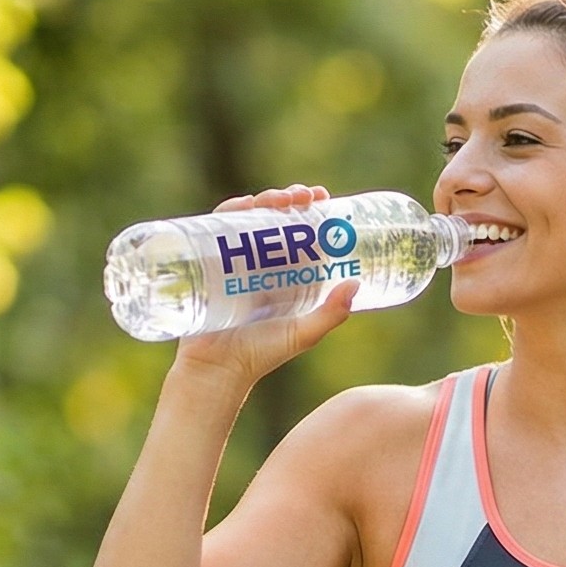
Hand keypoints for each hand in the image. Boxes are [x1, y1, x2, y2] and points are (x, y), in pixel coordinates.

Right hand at [170, 185, 357, 388]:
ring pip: (249, 218)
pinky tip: (243, 205)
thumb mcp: (302, 334)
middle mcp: (260, 263)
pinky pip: (216, 229)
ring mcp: (233, 261)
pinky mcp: (209, 263)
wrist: (216, 370)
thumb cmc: (260, 356)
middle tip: (304, 196)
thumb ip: (331, 314)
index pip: (299, 232)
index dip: (311, 210)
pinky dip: (229, 211)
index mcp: (286, 273)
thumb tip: (356, 284)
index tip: (324, 198)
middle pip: (275, 219)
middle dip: (289, 199)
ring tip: (279, 200)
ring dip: (264, 200)